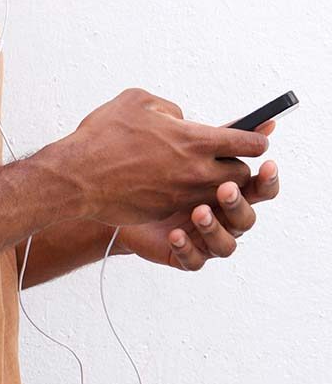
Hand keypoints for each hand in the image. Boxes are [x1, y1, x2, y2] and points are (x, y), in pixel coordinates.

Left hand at [115, 120, 278, 270]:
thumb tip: (265, 123)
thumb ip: (224, 137)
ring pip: (225, 245)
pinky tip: (175, 233)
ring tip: (199, 211)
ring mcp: (204, 238)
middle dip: (237, 204)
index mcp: (229, 189)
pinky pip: (193, 260)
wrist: (116, 189)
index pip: (259, 188)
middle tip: (224, 188)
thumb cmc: (159, 167)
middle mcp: (222, 217)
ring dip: (214, 228)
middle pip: (246, 217)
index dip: (266, 179)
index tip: (267, 164)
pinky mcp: (182, 254)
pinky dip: (187, 248)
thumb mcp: (189, 147)